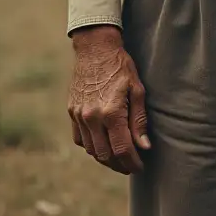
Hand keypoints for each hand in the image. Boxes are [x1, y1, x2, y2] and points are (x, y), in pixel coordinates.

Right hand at [67, 25, 149, 173]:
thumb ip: (139, 120)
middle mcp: (92, 118)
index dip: (132, 163)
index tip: (140, 166)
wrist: (94, 49)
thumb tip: (144, 146)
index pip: (122, 149)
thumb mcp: (136, 89)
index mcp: (111, 112)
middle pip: (105, 155)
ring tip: (119, 157)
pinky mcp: (71, 112)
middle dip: (120, 164)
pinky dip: (91, 146)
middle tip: (131, 165)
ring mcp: (79, 116)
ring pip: (91, 150)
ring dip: (105, 158)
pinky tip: (102, 143)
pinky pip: (80, 139)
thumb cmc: (120, 66)